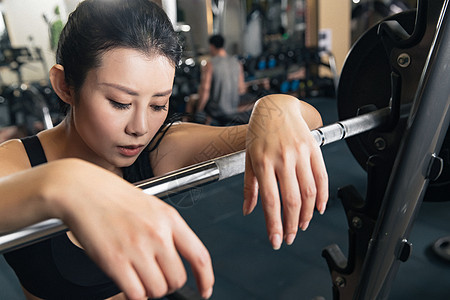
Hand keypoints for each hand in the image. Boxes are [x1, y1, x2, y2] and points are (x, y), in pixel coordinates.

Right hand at [44, 159, 213, 299]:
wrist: (82, 190)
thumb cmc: (114, 197)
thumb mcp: (152, 206)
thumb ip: (169, 230)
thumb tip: (180, 257)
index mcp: (170, 219)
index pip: (200, 256)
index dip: (206, 278)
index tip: (205, 289)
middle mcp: (157, 234)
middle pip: (178, 279)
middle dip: (168, 283)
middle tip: (156, 276)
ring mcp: (136, 248)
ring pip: (158, 290)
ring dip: (151, 289)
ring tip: (140, 276)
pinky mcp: (114, 261)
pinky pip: (136, 294)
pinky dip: (134, 294)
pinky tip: (128, 280)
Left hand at [243, 95, 327, 249]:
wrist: (276, 106)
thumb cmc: (259, 132)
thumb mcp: (248, 157)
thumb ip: (249, 186)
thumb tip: (248, 210)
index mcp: (263, 162)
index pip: (270, 200)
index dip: (274, 224)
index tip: (276, 240)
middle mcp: (282, 158)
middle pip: (292, 200)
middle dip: (291, 225)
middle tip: (288, 237)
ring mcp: (300, 154)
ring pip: (309, 192)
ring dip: (307, 214)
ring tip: (301, 225)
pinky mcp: (314, 149)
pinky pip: (322, 177)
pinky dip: (323, 196)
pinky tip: (318, 208)